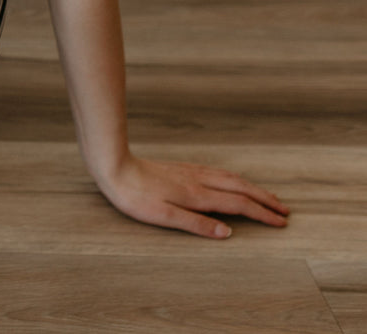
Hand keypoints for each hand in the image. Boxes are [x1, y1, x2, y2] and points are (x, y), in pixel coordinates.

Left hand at [97, 153, 289, 238]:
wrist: (114, 166)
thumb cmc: (134, 195)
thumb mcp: (162, 216)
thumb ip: (195, 224)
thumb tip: (228, 232)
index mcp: (197, 195)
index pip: (238, 205)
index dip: (261, 214)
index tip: (281, 222)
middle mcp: (198, 181)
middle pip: (240, 188)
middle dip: (265, 199)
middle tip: (285, 210)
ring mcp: (191, 172)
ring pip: (231, 178)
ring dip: (253, 187)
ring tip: (268, 195)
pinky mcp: (182, 168)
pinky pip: (218, 171)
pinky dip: (235, 178)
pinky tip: (233, 179)